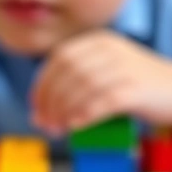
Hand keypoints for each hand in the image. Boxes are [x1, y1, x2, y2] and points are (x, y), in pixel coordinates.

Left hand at [30, 30, 171, 135]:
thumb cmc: (136, 86)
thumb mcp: (104, 71)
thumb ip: (74, 84)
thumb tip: (40, 111)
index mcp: (98, 41)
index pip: (58, 59)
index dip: (42, 84)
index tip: (35, 107)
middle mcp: (109, 49)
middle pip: (67, 73)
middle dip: (50, 101)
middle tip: (44, 124)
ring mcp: (124, 67)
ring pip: (82, 87)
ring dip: (64, 111)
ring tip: (57, 129)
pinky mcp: (136, 88)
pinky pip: (103, 102)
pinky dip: (85, 115)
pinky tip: (75, 126)